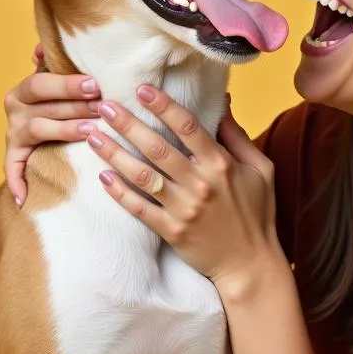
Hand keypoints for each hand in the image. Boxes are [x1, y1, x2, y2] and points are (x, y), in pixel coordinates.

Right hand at [3, 44, 101, 206]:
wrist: (45, 127)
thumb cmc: (61, 99)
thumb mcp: (58, 80)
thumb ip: (56, 64)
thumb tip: (42, 48)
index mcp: (25, 87)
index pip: (42, 83)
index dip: (68, 84)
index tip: (95, 84)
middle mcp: (15, 107)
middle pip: (45, 106)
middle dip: (77, 106)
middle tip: (102, 107)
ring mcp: (14, 132)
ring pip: (40, 129)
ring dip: (66, 129)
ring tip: (92, 131)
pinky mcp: (14, 154)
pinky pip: (11, 169)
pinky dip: (16, 183)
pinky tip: (25, 197)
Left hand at [88, 85, 283, 294]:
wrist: (251, 264)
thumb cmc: (257, 214)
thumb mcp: (260, 170)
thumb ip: (238, 137)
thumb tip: (224, 102)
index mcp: (221, 165)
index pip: (188, 127)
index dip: (163, 105)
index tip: (142, 89)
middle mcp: (200, 184)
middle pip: (157, 147)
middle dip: (128, 123)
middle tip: (103, 105)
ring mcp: (184, 209)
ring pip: (142, 175)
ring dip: (114, 153)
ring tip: (92, 135)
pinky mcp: (172, 231)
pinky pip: (139, 209)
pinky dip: (119, 192)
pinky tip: (102, 176)